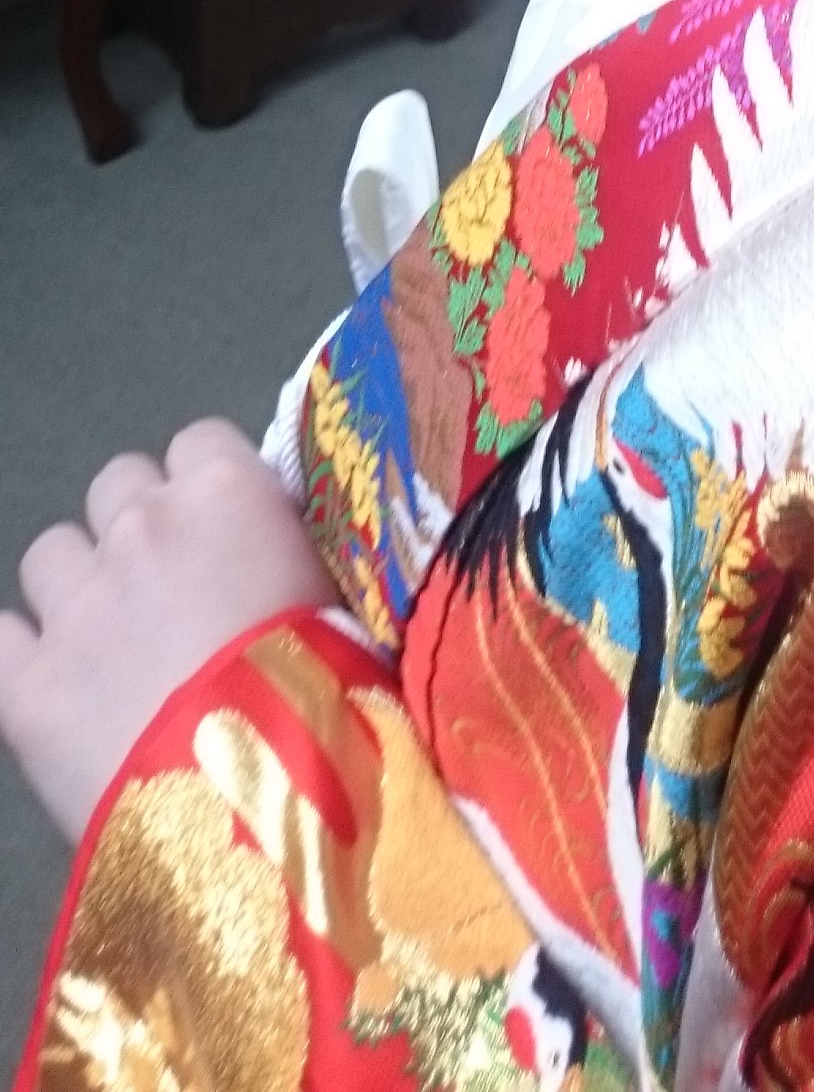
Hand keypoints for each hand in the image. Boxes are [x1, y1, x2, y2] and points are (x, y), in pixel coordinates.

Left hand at [0, 419, 338, 839]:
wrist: (264, 808)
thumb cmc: (334, 698)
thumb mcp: (345, 602)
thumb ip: (295, 557)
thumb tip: (285, 554)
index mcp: (229, 492)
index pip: (199, 441)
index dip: (209, 488)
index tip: (227, 537)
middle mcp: (142, 524)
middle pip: (116, 485)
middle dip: (137, 530)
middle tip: (170, 596)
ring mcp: (76, 602)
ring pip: (51, 554)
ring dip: (79, 588)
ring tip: (112, 650)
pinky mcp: (24, 684)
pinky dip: (24, 657)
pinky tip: (56, 690)